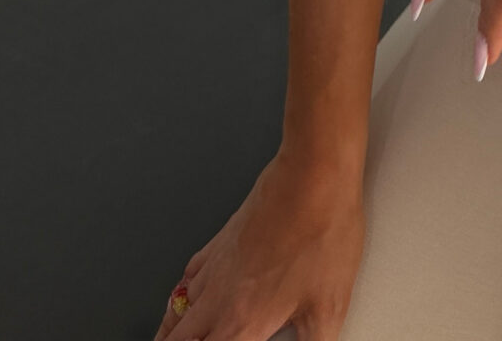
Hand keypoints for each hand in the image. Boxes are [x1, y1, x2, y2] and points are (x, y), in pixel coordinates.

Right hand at [151, 147, 364, 340]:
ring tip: (172, 337)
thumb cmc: (322, 234)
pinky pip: (187, 279)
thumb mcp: (329, 308)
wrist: (312, 177)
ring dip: (172, 332)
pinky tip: (188, 297)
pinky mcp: (220, 243)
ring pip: (176, 312)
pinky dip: (180, 297)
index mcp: (242, 325)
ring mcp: (215, 269)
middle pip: (178, 340)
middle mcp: (219, 301)